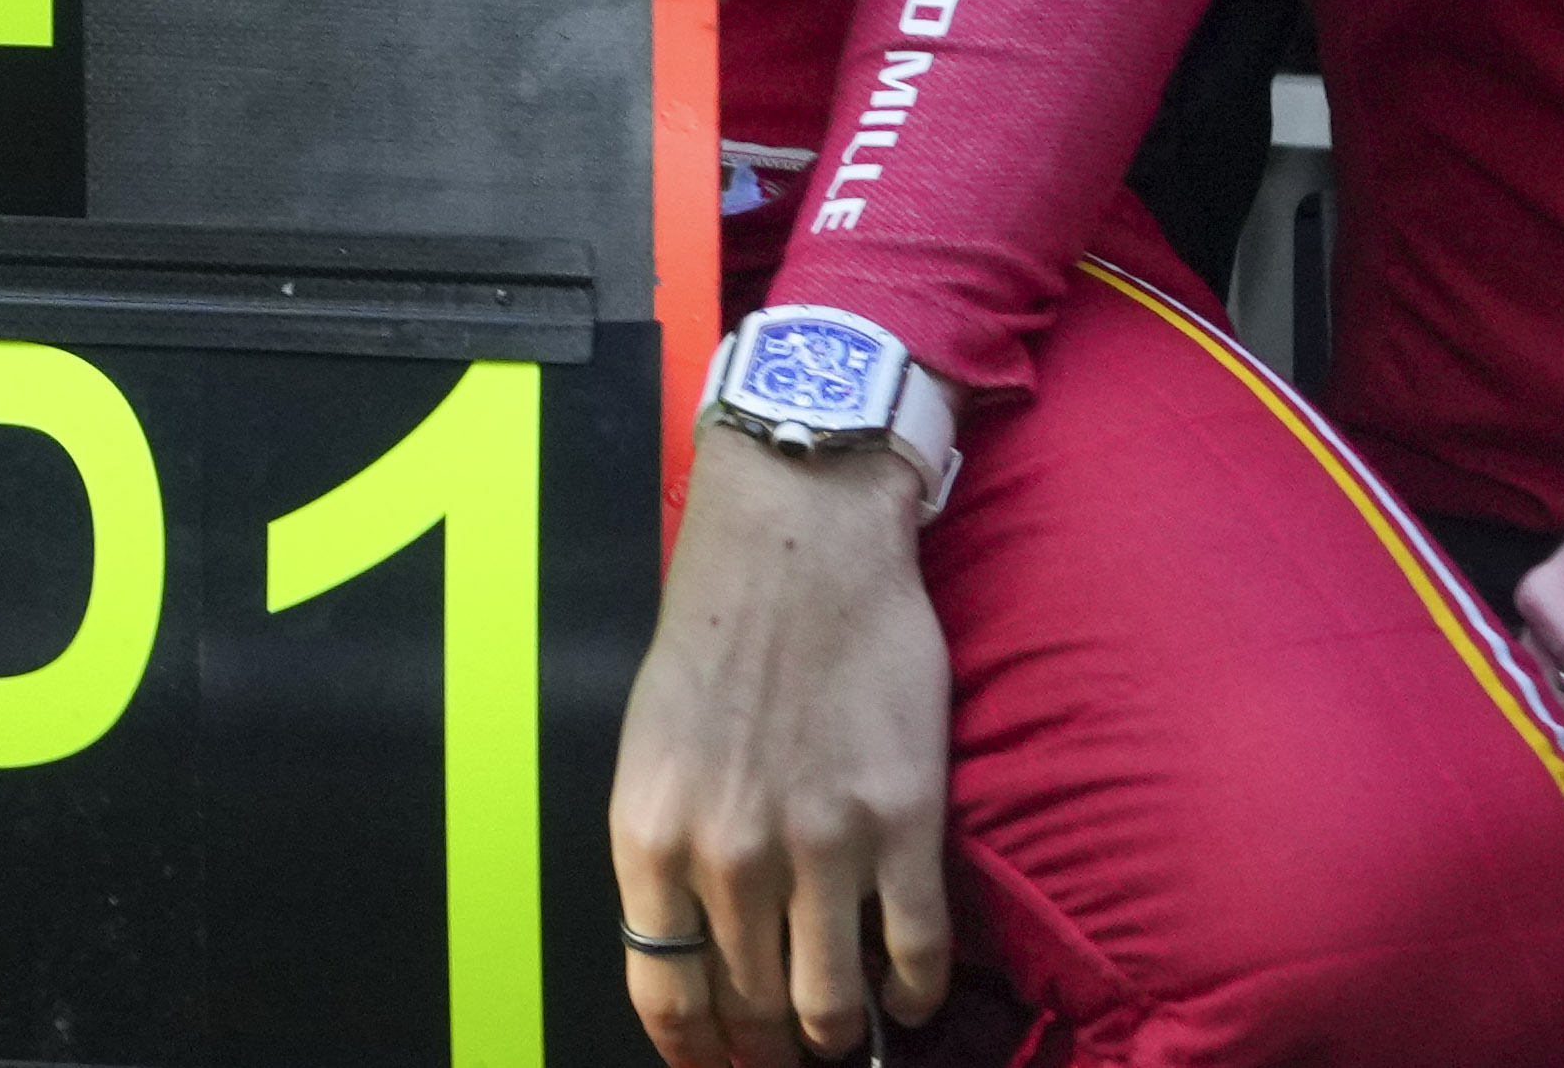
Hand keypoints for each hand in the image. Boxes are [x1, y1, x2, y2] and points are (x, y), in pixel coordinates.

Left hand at [603, 444, 952, 1066]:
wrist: (798, 548)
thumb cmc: (714, 640)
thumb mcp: (649, 748)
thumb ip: (670, 846)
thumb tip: (693, 944)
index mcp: (648, 832)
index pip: (664, 992)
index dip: (695, 1050)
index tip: (716, 1067)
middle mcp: (727, 853)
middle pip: (749, 1006)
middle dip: (767, 1044)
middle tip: (786, 1050)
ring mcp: (820, 844)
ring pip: (831, 1001)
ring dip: (837, 1032)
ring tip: (843, 1033)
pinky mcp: (902, 826)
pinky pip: (915, 954)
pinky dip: (914, 993)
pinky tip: (910, 996)